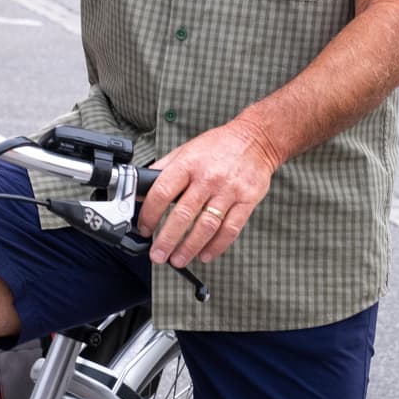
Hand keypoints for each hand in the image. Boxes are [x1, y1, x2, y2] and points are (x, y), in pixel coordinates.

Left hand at [137, 119, 278, 269]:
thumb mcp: (186, 149)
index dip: (150, 214)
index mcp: (188, 163)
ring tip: (177, 260)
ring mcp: (229, 190)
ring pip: (206, 226)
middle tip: (157, 255)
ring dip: (189, 248)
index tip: (144, 228)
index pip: (162, 193)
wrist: (256, 139)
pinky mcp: (246, 201)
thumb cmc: (219, 145)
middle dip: (166, 240)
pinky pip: (230, 229)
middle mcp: (208, 178)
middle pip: (182, 215)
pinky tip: (205, 255)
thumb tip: (142, 189)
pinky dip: (216, 246)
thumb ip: (165, 169)